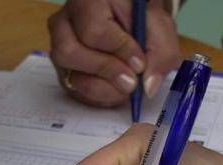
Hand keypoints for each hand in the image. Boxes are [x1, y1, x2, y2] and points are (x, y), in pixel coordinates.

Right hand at [48, 0, 179, 106]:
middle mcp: (65, 22)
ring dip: (104, 89)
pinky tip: (117, 89)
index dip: (119, 51)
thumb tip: (148, 85)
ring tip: (127, 85)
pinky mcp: (64, 71)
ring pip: (70, 76)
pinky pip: (75, 92)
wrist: (132, 25)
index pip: (94, 31)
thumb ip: (161, 52)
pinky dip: (100, 97)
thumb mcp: (160, 28)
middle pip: (70, 53)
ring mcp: (60, 48)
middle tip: (132, 81)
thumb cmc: (142, 22)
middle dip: (106, 72)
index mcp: (88, 2)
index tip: (140, 63)